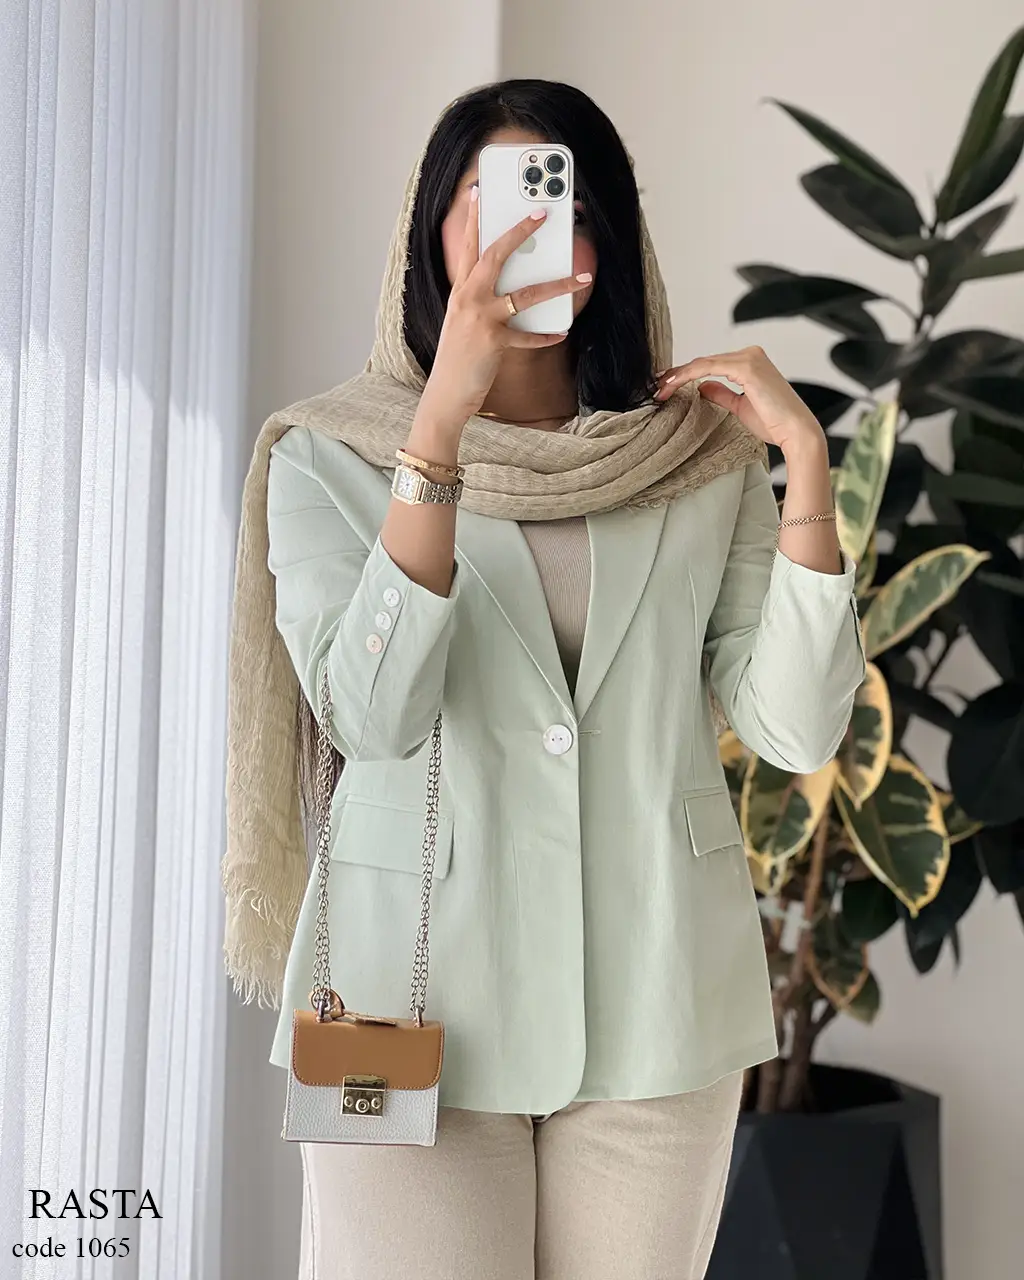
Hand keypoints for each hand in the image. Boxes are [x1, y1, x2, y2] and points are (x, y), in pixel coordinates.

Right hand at [417, 188, 591, 432]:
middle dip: (520, 231)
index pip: (467, 246)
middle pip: (495, 255)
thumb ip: (481, 300)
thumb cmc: (458, 358)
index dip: (474, 218)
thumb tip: (512, 284)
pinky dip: (546, 336)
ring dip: (558, 285)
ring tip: (581, 278)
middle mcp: (468, 299)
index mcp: (460, 291)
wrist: (445, 394)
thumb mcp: (463, 322)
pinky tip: (560, 333)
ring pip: (525, 293)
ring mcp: (481, 319)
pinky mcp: (494, 341)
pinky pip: (528, 335)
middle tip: (542, 214)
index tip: (480, 193)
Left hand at [653, 345, 825, 455]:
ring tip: (659, 390)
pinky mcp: (747, 367)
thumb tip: (702, 387)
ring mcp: (749, 358)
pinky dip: (688, 375)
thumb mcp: (739, 406)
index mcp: (750, 361)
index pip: (709, 365)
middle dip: (676, 375)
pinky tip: (672, 385)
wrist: (796, 432)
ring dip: (677, 376)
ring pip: (702, 363)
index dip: (684, 376)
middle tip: (655, 389)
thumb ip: (721, 393)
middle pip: (703, 361)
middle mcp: (750, 354)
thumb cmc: (774, 422)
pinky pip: (708, 367)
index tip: (664, 387)